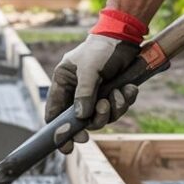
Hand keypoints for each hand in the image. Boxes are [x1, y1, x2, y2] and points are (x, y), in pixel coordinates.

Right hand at [45, 34, 139, 153]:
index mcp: (63, 84)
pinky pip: (116, 109)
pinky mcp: (112, 94)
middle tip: (103, 109)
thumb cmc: (101, 49)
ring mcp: (95, 95)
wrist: (126, 37)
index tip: (68, 146)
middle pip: (80, 121)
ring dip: (112, 109)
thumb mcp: (89, 69)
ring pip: (101, 117)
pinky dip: (124, 102)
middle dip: (94, 118)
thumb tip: (82, 117)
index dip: (59, 131)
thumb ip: (84, 93)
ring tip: (118, 93)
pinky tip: (129, 89)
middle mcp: (76, 92)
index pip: (54, 114)